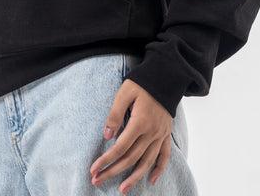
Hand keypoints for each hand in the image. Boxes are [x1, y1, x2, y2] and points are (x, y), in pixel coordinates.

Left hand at [90, 79, 172, 193]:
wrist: (165, 76)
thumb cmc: (141, 83)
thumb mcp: (124, 93)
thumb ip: (115, 114)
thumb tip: (106, 136)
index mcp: (140, 122)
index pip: (120, 147)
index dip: (106, 160)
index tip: (93, 169)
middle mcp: (152, 132)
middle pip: (131, 158)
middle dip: (113, 171)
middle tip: (97, 181)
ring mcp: (161, 134)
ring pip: (147, 161)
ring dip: (134, 177)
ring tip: (122, 189)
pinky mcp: (166, 133)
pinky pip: (164, 155)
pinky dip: (159, 169)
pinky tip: (152, 180)